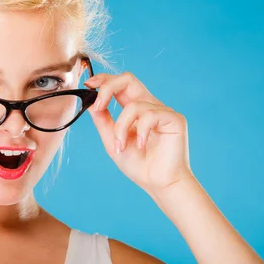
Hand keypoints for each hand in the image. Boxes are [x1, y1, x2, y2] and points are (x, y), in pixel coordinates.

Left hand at [85, 72, 192, 196]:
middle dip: (109, 87)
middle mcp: (149, 106)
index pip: (120, 84)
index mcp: (135, 109)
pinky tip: (141, 145)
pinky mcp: (174, 119)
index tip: (88, 85)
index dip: (104, 80)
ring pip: (134, 105)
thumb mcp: (112, 141)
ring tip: (122, 147)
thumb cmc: (139, 165)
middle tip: (98, 104)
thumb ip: (103, 121)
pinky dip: (140, 131)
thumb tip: (91, 103)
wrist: (159, 184)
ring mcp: (162, 111)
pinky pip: (150, 115)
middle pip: (128, 79)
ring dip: (122, 127)